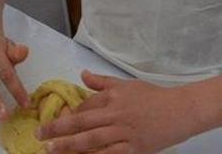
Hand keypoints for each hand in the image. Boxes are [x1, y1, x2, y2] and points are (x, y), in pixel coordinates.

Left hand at [36, 71, 200, 153]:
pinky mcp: (134, 149)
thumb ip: (103, 82)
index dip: (66, 116)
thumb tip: (82, 75)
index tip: (52, 122)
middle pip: (81, 122)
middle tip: (39, 135)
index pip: (84, 107)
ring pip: (91, 140)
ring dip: (69, 146)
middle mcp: (115, 114)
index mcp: (113, 97)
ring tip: (51, 150)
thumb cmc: (154, 97)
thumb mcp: (127, 85)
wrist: (182, 110)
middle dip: (57, 129)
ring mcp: (125, 133)